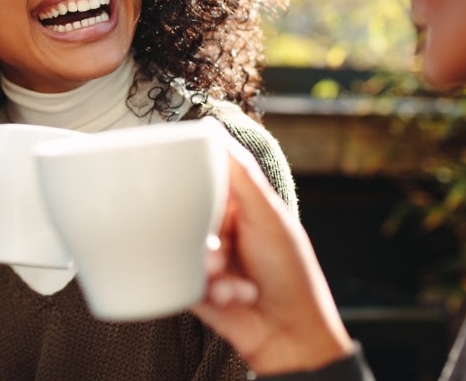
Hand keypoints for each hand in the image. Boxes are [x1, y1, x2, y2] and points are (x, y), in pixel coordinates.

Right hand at [191, 137, 353, 374]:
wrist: (290, 334)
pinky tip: (235, 296)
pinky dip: (211, 290)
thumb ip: (240, 174)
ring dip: (208, 265)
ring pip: (182, 249)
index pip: (204, 180)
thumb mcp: (267, 215)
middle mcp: (221, 230)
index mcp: (239, 207)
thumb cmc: (292, 273)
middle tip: (219, 248)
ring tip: (228, 278)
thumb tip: (212, 130)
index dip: (191, 180)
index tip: (173, 175)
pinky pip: (182, 280)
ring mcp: (206, 260)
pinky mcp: (194, 289)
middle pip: (185, 214)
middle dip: (203, 234)